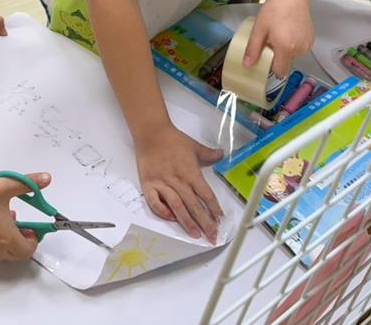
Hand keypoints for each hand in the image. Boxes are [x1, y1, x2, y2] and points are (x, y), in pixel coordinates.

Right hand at [0, 172, 50, 259]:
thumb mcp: (4, 186)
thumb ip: (28, 183)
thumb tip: (47, 179)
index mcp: (7, 239)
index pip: (29, 249)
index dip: (34, 239)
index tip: (32, 227)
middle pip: (17, 253)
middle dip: (22, 239)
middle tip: (20, 223)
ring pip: (2, 251)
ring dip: (7, 238)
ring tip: (2, 217)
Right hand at [135, 124, 223, 242]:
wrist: (151, 133)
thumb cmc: (173, 140)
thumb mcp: (194, 146)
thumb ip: (209, 154)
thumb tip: (221, 154)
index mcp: (191, 173)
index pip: (206, 195)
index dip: (214, 210)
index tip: (221, 222)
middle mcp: (178, 181)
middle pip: (194, 205)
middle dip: (205, 223)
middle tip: (212, 237)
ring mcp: (163, 184)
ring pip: (177, 207)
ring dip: (187, 222)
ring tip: (195, 235)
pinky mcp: (149, 184)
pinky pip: (155, 202)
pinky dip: (162, 211)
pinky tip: (170, 219)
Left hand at [242, 0, 312, 78]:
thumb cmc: (276, 8)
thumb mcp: (259, 29)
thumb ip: (252, 49)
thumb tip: (247, 64)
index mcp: (286, 48)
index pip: (280, 72)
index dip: (271, 67)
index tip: (265, 58)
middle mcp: (299, 49)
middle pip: (286, 64)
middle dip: (276, 57)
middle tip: (270, 42)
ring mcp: (307, 44)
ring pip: (293, 57)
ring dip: (285, 51)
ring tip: (279, 34)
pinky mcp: (311, 39)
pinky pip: (299, 49)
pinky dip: (292, 45)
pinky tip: (287, 32)